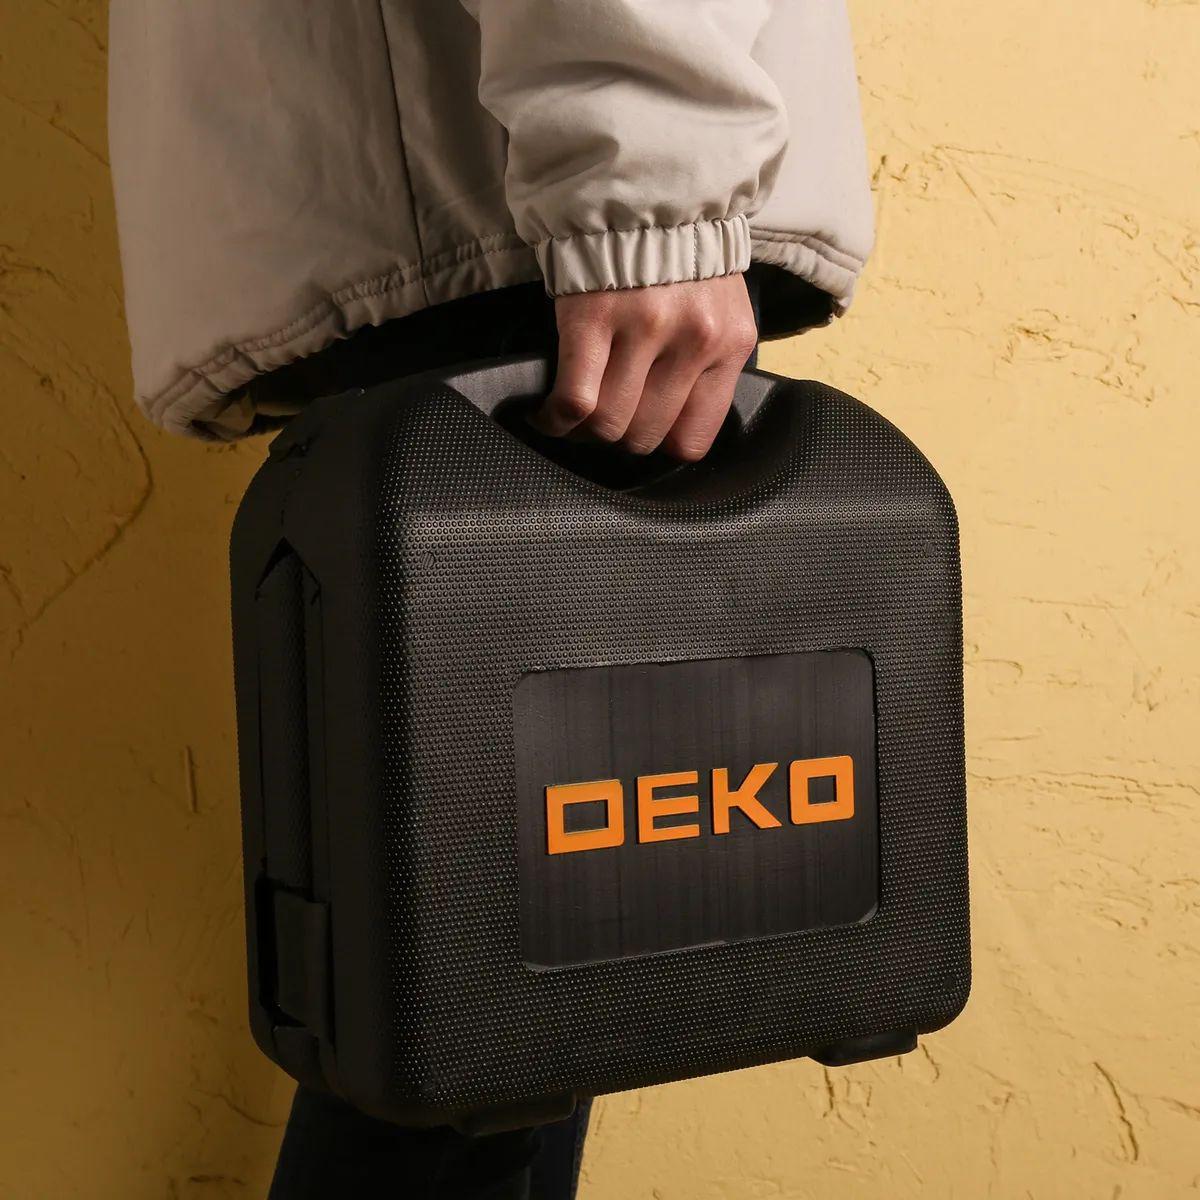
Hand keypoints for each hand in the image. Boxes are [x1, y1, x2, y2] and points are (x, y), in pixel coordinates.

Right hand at [533, 274, 757, 460]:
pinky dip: (556, 418)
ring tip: (571, 418)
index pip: (692, 439)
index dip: (657, 444)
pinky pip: (576, 399)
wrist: (642, 185)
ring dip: (584, 431)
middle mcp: (693, 339)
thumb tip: (671, 423)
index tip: (637, 432)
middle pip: (644, 435)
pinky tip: (548, 413)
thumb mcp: (718, 310)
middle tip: (599, 421)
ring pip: (608, 424)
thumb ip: (706, 365)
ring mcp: (643, 329)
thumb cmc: (679, 254)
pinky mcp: (593, 318)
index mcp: (729, 343)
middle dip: (616, 438)